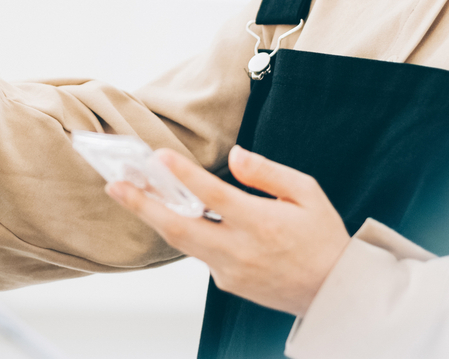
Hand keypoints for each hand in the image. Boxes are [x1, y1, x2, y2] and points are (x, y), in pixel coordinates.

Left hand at [107, 146, 349, 315]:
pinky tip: (169, 211)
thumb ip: (268, 172)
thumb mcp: (307, 193)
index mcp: (263, 224)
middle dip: (142, 204)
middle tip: (114, 184)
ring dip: (152, 216)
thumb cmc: (323, 237)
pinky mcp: (227, 283)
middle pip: (179, 227)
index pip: (214, 196)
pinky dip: (183, 230)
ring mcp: (230, 270)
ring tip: (127, 192)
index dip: (184, 175)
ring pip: (181, 242)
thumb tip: (234, 156)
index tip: (159, 157)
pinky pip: (200, 252)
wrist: (334, 293)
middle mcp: (241, 250)